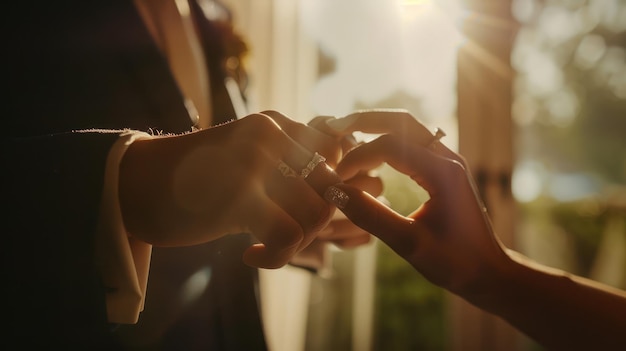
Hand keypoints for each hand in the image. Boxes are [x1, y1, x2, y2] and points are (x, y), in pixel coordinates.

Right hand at [118, 112, 340, 268]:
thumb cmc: (192, 180)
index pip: (333, 158)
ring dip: (297, 243)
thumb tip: (336, 197)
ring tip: (266, 248)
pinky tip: (251, 257)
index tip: (298, 213)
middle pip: (330, 187)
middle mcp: (269, 135)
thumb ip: (286, 168)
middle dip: (316, 223)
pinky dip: (278, 256)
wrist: (133, 184)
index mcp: (274, 125)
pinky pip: (289, 235)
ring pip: (315, 213)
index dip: (326, 193)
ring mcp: (255, 162)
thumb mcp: (246, 161)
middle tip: (284, 237)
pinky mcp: (239, 195)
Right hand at [321, 109, 509, 295]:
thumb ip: (370, 216)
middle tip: (331, 126)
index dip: (358, 156)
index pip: (389, 145)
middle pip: (401, 121)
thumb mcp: (408, 244)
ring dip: (376, 127)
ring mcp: (447, 161)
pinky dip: (386, 140)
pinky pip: (412, 142)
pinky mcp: (443, 170)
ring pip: (408, 127)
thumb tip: (334, 191)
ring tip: (344, 132)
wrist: (489, 271)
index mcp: (443, 172)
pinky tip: (368, 152)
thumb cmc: (454, 262)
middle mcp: (447, 159)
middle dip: (364, 120)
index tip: (336, 179)